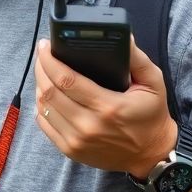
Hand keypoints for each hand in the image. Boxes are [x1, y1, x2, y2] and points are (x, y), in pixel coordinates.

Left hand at [34, 35, 176, 176]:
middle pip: (49, 92)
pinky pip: (44, 124)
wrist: (151, 154)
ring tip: (44, 71)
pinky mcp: (70, 150)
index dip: (50, 60)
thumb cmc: (151, 116)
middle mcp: (88, 126)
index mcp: (107, 107)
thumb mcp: (153, 84)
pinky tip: (46, 95)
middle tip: (42, 54)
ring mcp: (76, 141)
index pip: (66, 80)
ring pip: (43, 107)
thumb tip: (124, 37)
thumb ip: (137, 59)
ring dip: (39, 86)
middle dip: (41, 68)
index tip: (45, 46)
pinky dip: (41, 106)